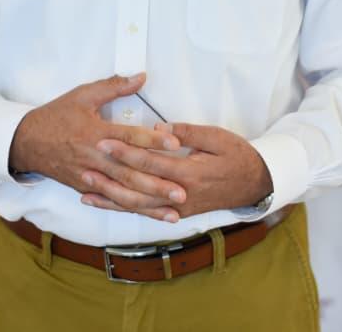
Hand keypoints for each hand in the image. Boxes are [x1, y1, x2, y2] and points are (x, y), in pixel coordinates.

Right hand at [9, 74, 188, 221]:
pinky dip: (132, 209)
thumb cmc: (56, 116)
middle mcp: (95, 159)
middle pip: (130, 173)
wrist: (26, 142)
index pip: (129, 138)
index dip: (153, 140)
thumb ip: (114, 86)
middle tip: (182, 191)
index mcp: (96, 133)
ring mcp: (90, 178)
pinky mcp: (86, 190)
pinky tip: (151, 214)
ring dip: (149, 204)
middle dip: (157, 184)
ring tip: (174, 211)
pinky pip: (112, 202)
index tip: (176, 144)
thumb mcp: (83, 95)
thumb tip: (141, 76)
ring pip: (123, 194)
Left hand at [81, 122, 273, 218]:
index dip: (125, 152)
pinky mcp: (178, 213)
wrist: (257, 184)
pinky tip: (108, 204)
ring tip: (86, 191)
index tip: (103, 142)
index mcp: (189, 172)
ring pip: (139, 206)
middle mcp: (180, 194)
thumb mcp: (217, 137)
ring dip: (111, 199)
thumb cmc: (238, 156)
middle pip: (138, 187)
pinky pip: (147, 213)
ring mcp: (179, 208)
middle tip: (84, 166)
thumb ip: (188, 133)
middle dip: (110, 177)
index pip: (150, 161)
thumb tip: (160, 128)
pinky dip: (125, 209)